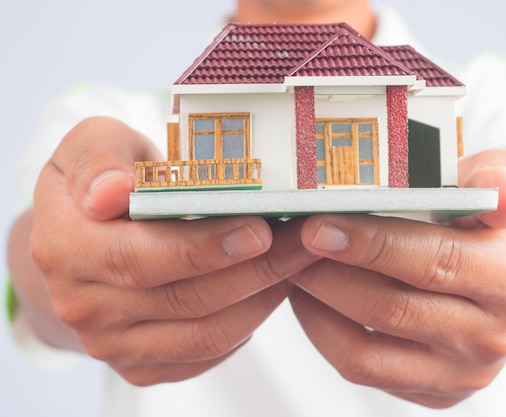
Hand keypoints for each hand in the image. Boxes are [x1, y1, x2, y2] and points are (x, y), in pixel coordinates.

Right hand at [15, 116, 318, 384]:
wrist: (84, 237)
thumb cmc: (104, 180)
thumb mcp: (95, 145)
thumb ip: (100, 159)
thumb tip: (109, 193)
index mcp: (64, 245)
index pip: (139, 257)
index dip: (204, 248)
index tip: (260, 230)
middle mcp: (82, 305)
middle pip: (185, 299)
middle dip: (256, 270)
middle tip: (305, 241)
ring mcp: (111, 342)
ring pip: (205, 334)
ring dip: (263, 297)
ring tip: (299, 260)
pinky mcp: (141, 363)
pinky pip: (207, 353)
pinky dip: (249, 321)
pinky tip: (272, 287)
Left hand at [288, 146, 505, 407]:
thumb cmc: (498, 216)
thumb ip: (498, 177)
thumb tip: (496, 187)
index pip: (431, 261)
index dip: (369, 245)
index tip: (317, 225)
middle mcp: (493, 335)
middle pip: (390, 308)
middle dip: (328, 273)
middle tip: (289, 241)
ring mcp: (463, 371)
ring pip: (367, 351)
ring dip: (318, 306)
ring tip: (293, 266)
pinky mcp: (438, 390)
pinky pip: (364, 370)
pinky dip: (325, 334)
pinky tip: (311, 298)